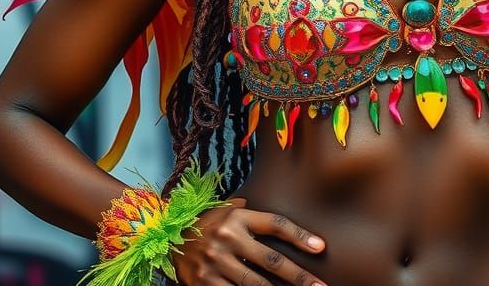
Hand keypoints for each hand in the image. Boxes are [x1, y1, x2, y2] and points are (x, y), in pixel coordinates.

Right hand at [175, 196, 327, 284]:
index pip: (275, 224)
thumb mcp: (227, 210)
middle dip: (299, 276)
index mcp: (237, 216)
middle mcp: (228, 238)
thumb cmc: (206, 223)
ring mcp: (216, 263)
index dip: (299, 236)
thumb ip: (251, 213)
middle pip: (272, 260)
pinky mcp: (204, 283)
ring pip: (256, 284)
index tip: (320, 248)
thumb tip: (281, 222)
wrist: (167, 238)